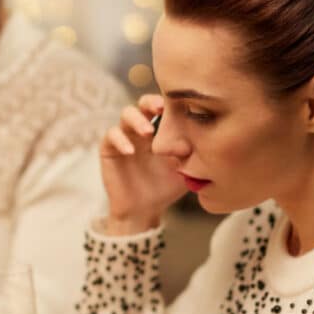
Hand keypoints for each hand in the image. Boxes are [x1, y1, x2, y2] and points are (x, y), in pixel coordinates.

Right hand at [100, 94, 186, 234]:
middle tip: (161, 108)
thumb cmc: (166, 188)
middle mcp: (142, 128)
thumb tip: (204, 135)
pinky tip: (130, 151)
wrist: (144, 211)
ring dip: (137, 119)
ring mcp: (125, 136)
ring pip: (126, 114)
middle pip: (143, 103)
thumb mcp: (185, 169)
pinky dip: (120, 140)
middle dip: (152, 102)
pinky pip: (111, 136)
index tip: (181, 105)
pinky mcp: (109, 149)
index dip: (170, 102)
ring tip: (148, 132)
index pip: (164, 106)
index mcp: (161, 129)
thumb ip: (193, 152)